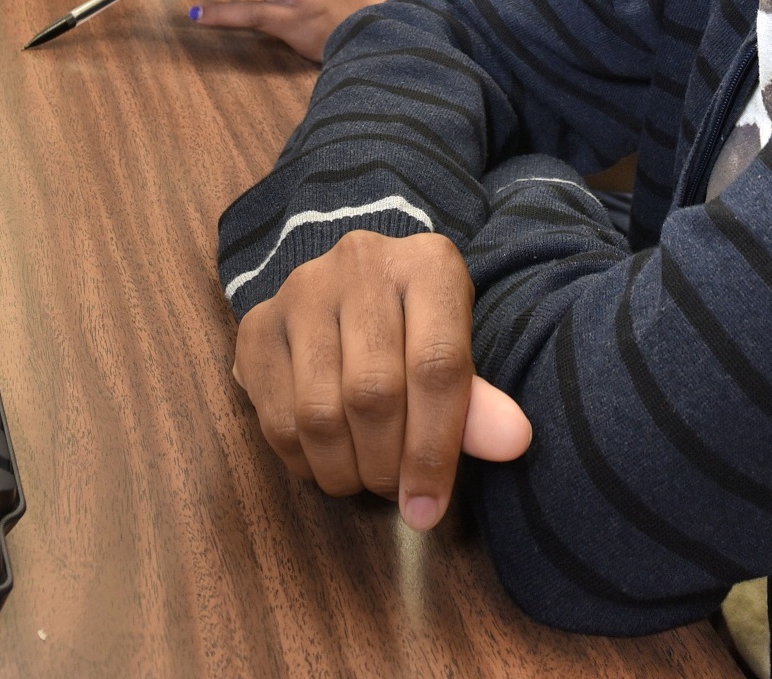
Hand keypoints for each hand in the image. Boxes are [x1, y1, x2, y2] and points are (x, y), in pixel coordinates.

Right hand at [232, 229, 533, 530]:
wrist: (350, 290)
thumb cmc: (416, 332)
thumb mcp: (456, 354)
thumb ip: (477, 404)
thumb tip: (514, 442)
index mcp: (429, 265)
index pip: (437, 366)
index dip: (434, 449)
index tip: (429, 509)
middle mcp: (361, 263)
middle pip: (373, 393)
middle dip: (385, 464)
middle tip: (393, 490)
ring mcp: (301, 290)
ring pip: (319, 412)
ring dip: (343, 470)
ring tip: (363, 477)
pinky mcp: (257, 324)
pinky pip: (276, 419)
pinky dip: (304, 462)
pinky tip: (327, 461)